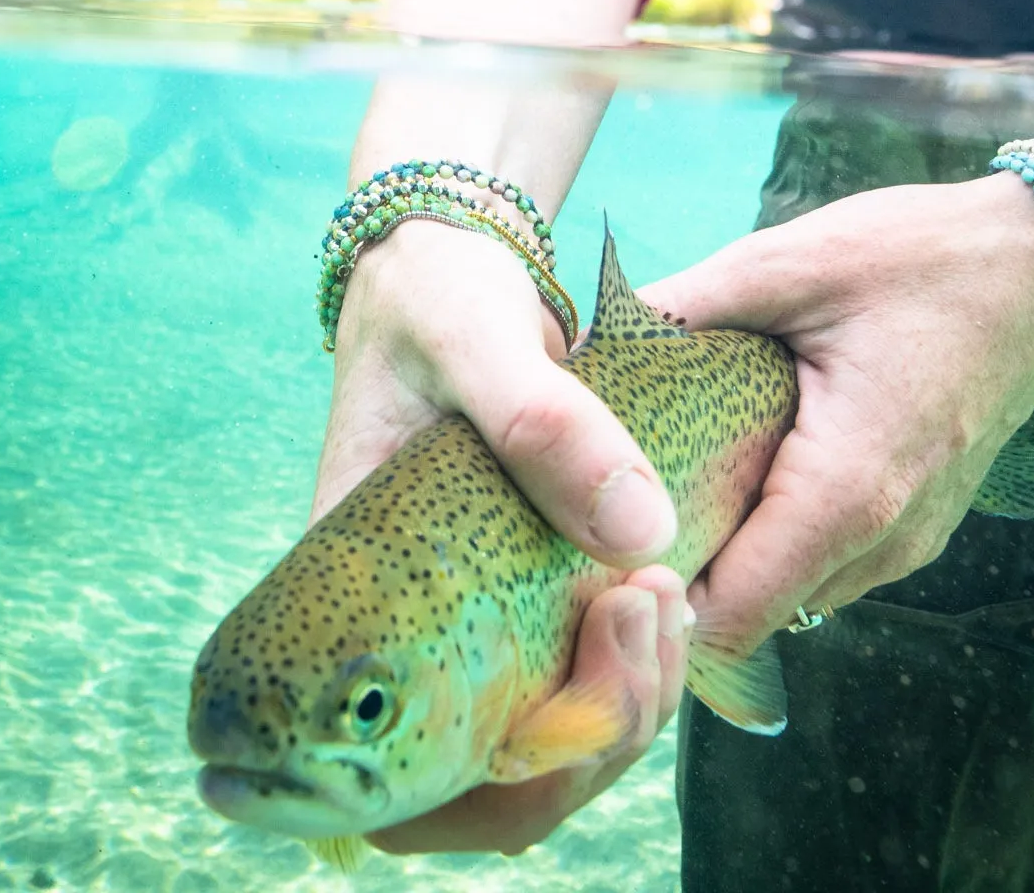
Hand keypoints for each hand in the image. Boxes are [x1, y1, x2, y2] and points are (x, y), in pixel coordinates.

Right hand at [312, 220, 681, 851]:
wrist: (451, 261)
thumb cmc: (435, 296)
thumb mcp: (478, 338)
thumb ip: (545, 423)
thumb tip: (643, 534)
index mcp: (359, 595)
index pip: (410, 763)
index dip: (508, 762)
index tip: (602, 637)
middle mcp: (412, 629)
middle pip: (494, 773)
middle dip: (593, 732)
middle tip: (658, 613)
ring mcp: (473, 616)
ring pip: (547, 738)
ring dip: (627, 699)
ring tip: (673, 598)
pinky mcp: (529, 590)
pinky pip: (577, 676)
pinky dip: (633, 661)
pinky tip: (674, 588)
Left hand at [640, 172, 1033, 657]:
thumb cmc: (925, 257)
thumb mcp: (791, 262)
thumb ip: (686, 306)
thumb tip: (582, 339)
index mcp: (848, 489)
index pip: (729, 616)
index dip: (655, 598)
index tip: (595, 547)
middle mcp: (884, 540)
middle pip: (752, 612)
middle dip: (682, 574)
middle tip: (615, 502)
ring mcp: (910, 540)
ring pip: (792, 592)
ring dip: (734, 555)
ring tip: (674, 476)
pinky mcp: (921, 523)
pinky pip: (830, 561)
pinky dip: (780, 535)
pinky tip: (744, 463)